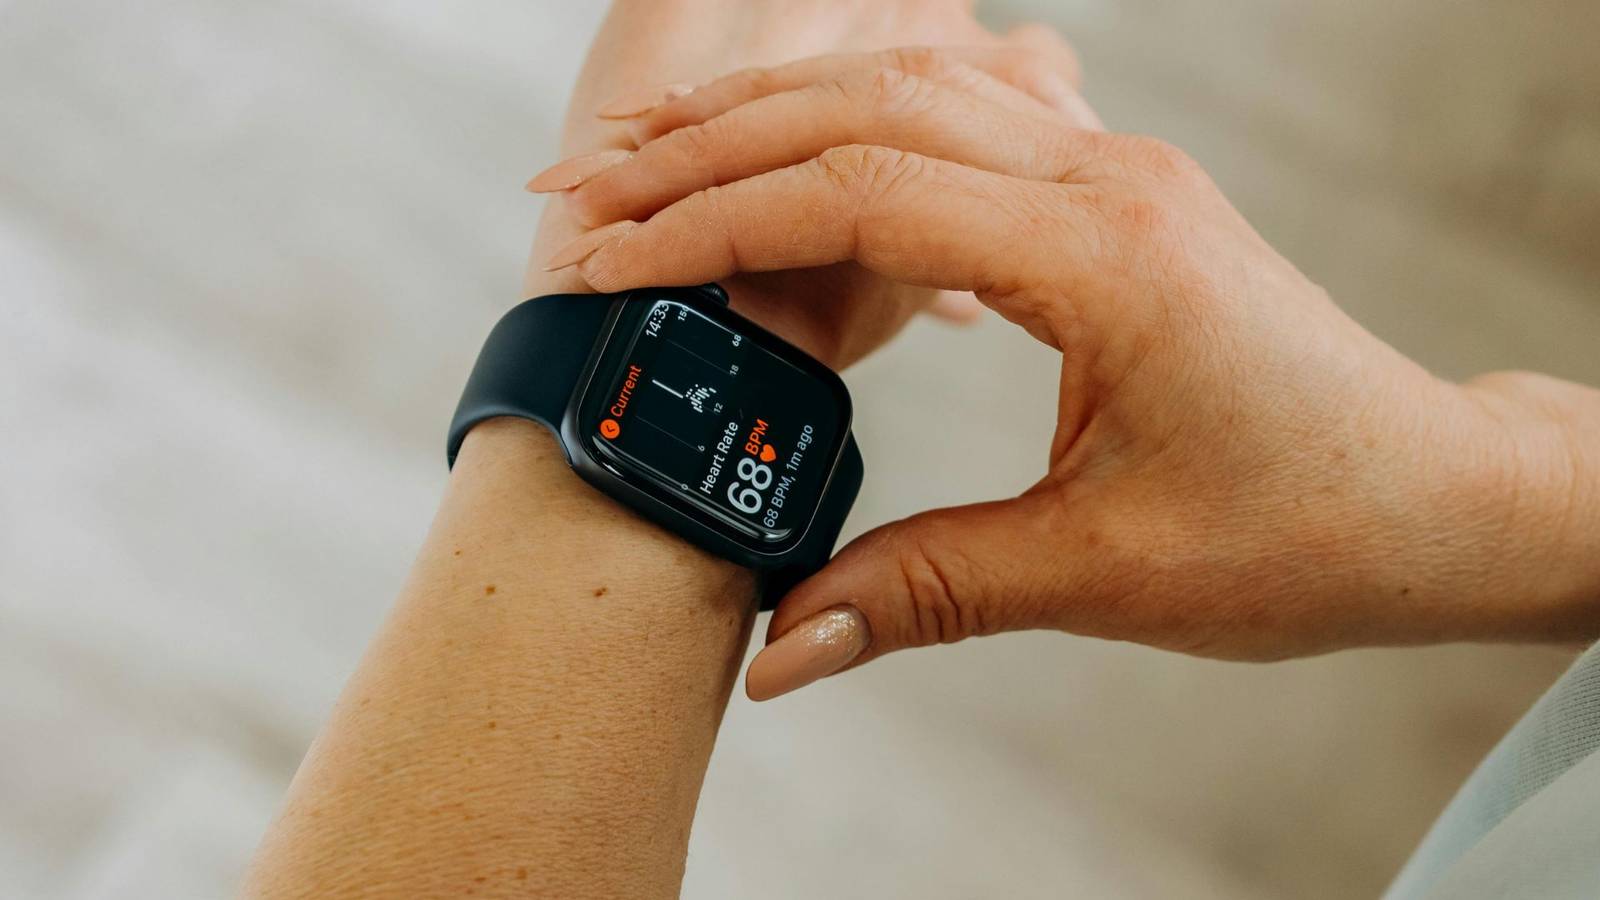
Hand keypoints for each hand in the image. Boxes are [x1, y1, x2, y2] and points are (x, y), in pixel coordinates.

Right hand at [542, 50, 1599, 695]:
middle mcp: (1107, 180)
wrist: (1431, 494)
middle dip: (703, 147)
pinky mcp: (1109, 191)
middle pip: (864, 110)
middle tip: (577, 192)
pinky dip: (845, 127)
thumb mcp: (1105, 574)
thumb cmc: (1305, 530)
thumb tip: (780, 644)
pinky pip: (956, 118)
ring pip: (905, 91)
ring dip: (765, 117)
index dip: (716, 224)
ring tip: (643, 155)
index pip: (863, 194)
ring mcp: (1112, 170)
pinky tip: (781, 153)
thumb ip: (928, 590)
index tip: (608, 260)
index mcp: (1106, 255)